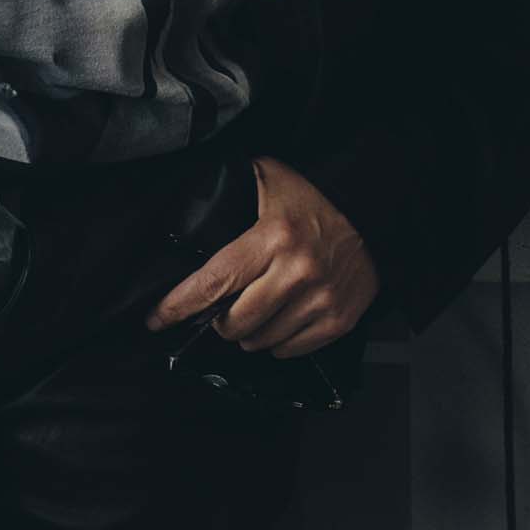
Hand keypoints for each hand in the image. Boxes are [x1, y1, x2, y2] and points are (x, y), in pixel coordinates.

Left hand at [147, 152, 377, 359]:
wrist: (373, 214)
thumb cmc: (313, 198)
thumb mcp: (268, 180)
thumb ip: (228, 192)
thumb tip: (187, 211)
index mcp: (272, 237)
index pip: (214, 281)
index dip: (179, 305)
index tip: (156, 320)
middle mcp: (297, 271)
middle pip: (235, 322)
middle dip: (220, 321)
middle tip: (223, 308)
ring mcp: (320, 299)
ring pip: (260, 341)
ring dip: (249, 332)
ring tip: (256, 310)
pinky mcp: (338, 320)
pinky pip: (291, 350)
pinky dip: (278, 341)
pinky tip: (281, 318)